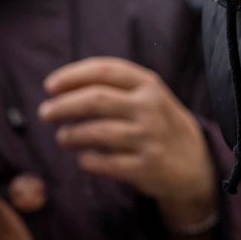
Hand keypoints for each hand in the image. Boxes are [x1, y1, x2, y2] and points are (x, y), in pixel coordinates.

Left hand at [40, 57, 217, 231]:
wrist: (196, 164)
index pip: (104, 71)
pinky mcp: (144, 168)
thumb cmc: (159, 124)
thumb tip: (63, 88)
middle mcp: (149, 108)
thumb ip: (114, 88)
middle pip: (95, 100)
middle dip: (63, 106)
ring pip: (96, 133)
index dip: (72, 76)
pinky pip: (104, 163)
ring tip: (62, 137)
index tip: (49, 86)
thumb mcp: (148, 97)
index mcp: (148, 84)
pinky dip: (87, 160)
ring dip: (71, 135)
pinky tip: (83, 158)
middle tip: (44, 113)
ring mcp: (148, 138)